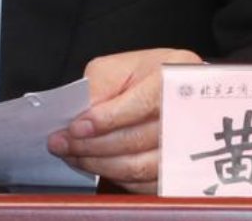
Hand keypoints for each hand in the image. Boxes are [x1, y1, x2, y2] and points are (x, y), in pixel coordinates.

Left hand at [46, 47, 201, 193]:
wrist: (175, 91)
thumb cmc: (149, 76)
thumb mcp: (122, 66)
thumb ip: (100, 86)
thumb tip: (80, 116)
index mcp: (176, 78)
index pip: (141, 105)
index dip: (105, 119)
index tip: (75, 127)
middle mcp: (188, 114)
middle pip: (138, 140)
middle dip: (92, 145)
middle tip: (63, 144)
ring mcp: (187, 146)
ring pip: (139, 167)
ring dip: (99, 164)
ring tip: (74, 155)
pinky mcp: (179, 172)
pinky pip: (144, 184)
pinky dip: (115, 178)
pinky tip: (97, 165)